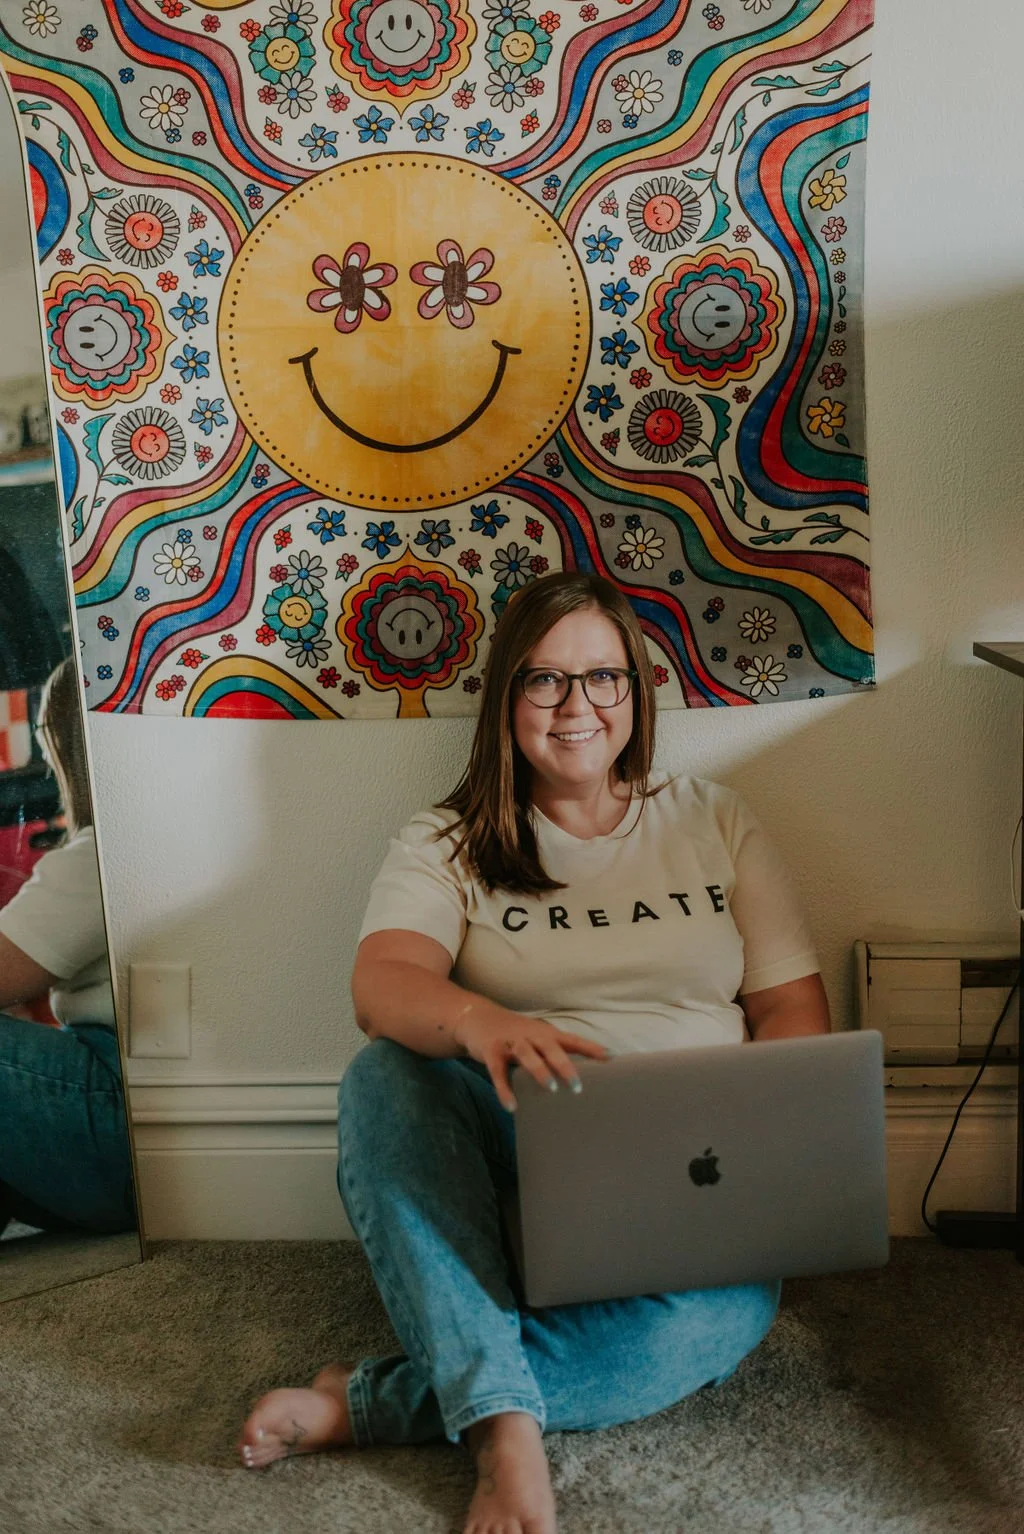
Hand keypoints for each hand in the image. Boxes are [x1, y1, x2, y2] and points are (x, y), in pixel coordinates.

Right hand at [454, 1011, 609, 1112]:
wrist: (477, 1017)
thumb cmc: (515, 1033)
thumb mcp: (537, 1037)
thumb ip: (554, 1052)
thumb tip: (579, 1075)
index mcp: (545, 1033)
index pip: (571, 1040)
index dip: (590, 1048)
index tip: (609, 1058)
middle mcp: (530, 1035)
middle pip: (550, 1047)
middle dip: (564, 1065)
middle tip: (577, 1087)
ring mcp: (510, 1042)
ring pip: (527, 1054)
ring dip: (540, 1070)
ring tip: (551, 1089)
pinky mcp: (491, 1052)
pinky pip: (498, 1072)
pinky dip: (504, 1089)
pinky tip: (511, 1106)